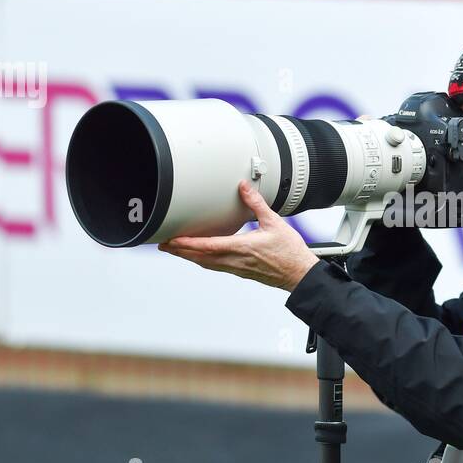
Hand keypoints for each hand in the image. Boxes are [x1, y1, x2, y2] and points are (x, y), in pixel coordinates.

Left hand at [158, 179, 320, 291]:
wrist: (299, 274)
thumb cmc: (290, 253)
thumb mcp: (274, 222)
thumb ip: (256, 203)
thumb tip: (244, 188)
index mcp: (242, 248)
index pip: (208, 246)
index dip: (188, 243)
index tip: (173, 239)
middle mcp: (235, 261)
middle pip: (200, 257)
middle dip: (180, 251)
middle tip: (164, 244)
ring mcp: (236, 268)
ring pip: (205, 263)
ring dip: (188, 256)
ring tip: (175, 249)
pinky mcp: (239, 272)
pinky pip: (215, 266)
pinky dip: (202, 260)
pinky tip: (199, 256)